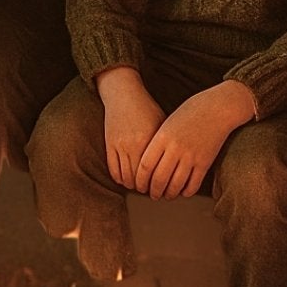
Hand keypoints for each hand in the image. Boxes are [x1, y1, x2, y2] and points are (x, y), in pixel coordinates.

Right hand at [95, 69, 163, 189]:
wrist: (123, 94)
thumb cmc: (147, 109)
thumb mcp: (163, 125)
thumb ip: (167, 146)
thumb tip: (177, 166)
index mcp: (151, 141)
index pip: (156, 173)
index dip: (160, 185)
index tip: (165, 189)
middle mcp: (134, 146)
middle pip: (140, 179)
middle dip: (146, 189)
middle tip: (153, 192)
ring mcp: (119, 146)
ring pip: (125, 177)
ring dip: (132, 185)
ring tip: (140, 187)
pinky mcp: (109, 144)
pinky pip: (113, 169)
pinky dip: (119, 178)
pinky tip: (126, 180)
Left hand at [137, 83, 254, 198]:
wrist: (216, 108)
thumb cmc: (187, 114)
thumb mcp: (165, 124)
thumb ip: (156, 143)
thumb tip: (146, 165)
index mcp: (161, 138)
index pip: (145, 166)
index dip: (140, 179)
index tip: (138, 185)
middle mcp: (175, 149)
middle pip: (159, 178)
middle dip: (153, 190)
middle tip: (151, 195)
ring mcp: (191, 157)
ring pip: (176, 184)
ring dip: (169, 194)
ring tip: (165, 196)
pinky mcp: (206, 162)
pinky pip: (194, 183)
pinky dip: (186, 191)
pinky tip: (182, 192)